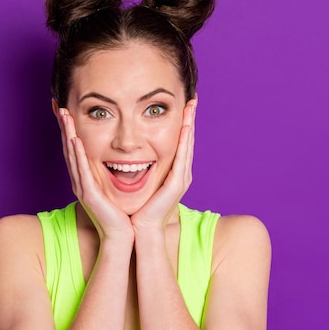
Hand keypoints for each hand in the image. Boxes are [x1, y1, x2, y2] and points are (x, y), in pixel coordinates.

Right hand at [56, 107, 133, 241]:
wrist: (122, 234)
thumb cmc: (120, 212)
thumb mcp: (114, 186)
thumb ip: (112, 171)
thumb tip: (121, 155)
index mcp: (85, 177)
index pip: (75, 148)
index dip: (69, 128)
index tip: (66, 110)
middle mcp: (80, 180)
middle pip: (69, 148)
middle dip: (64, 126)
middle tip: (59, 106)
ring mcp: (82, 187)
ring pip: (72, 156)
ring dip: (68, 134)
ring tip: (65, 116)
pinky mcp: (88, 194)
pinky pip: (81, 170)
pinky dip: (78, 155)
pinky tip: (75, 140)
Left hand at [130, 97, 196, 230]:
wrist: (142, 230)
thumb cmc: (140, 209)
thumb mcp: (143, 183)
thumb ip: (144, 170)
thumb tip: (135, 156)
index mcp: (174, 173)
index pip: (181, 143)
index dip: (184, 124)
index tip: (185, 106)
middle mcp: (182, 173)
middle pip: (188, 140)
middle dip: (191, 119)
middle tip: (193, 99)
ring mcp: (182, 178)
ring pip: (188, 145)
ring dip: (190, 124)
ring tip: (192, 106)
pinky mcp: (178, 183)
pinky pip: (183, 157)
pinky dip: (185, 140)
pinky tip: (185, 126)